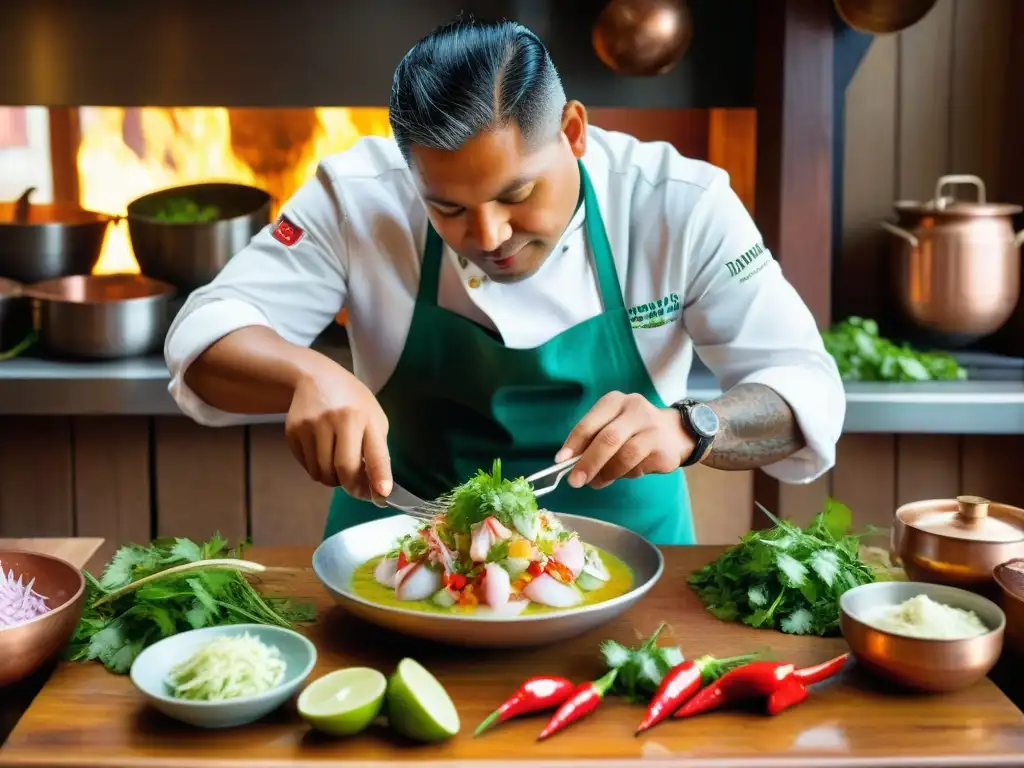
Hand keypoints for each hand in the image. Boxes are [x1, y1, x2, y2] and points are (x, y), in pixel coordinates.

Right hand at [284, 367, 392, 499]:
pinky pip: (307, 467)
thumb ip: (377, 450)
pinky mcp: (293, 432)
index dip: (379, 477)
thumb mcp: (373, 418)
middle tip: (356, 488)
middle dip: (352, 486)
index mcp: (363, 416)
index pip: (375, 453)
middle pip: (344, 470)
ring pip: (322, 473)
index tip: (382, 495)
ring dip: (333, 479)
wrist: (315, 378)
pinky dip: (317, 469)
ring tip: (338, 464)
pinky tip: (323, 452)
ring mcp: (311, 425)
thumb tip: (377, 488)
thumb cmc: (352, 402)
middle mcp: (336, 419)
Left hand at [555, 392, 693, 489]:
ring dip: (606, 473)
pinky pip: (639, 466)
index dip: (574, 443)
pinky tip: (622, 474)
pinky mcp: (664, 449)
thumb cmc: (633, 430)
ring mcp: (652, 428)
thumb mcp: (611, 426)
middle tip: (576, 481)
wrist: (677, 432)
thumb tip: (570, 464)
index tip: (560, 461)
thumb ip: (592, 441)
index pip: (590, 423)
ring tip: (597, 482)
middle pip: (607, 438)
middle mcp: (634, 409)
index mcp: (614, 401)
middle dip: (588, 462)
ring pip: (624, 455)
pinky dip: (625, 474)